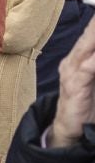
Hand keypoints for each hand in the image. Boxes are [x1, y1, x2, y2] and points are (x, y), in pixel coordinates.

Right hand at [47, 12, 94, 147]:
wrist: (70, 129)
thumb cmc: (88, 103)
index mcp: (80, 56)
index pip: (91, 33)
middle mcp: (73, 60)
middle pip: (89, 35)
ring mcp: (71, 71)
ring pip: (88, 46)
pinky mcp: (74, 85)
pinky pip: (88, 67)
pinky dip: (94, 60)